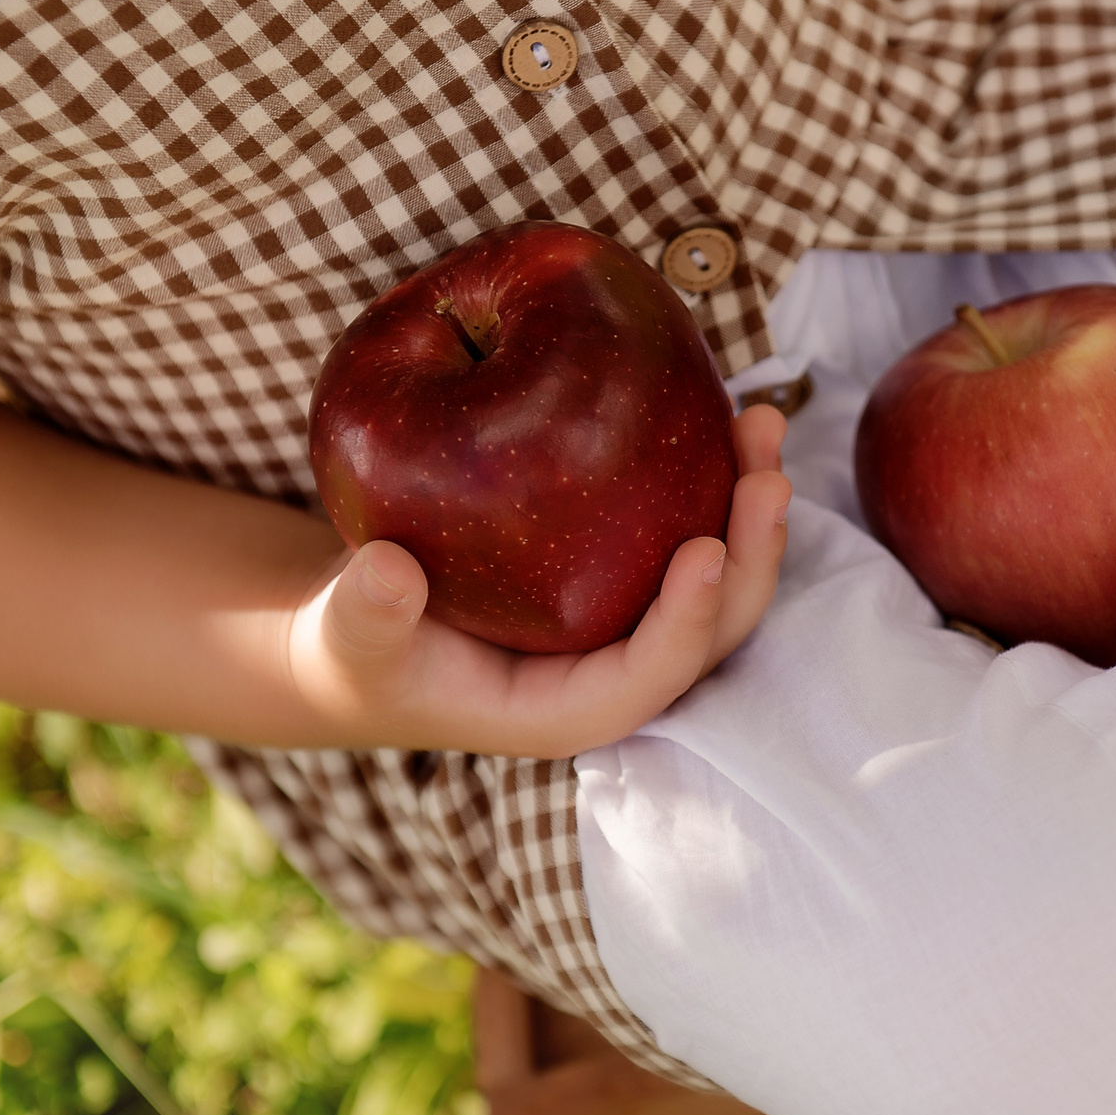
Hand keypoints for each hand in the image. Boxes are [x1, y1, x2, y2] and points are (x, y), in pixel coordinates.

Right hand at [283, 406, 794, 759]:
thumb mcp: (348, 635)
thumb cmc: (361, 646)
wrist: (371, 631)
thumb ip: (366, 614)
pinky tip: (721, 404)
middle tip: (767, 475)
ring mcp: (634, 623)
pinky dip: (711, 474)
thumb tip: (386, 573)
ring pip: (719, 574)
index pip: (649, 678)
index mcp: (568, 709)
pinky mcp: (631, 577)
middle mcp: (620, 671)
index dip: (686, 623)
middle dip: (750, 555)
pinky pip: (689, 527)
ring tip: (762, 421)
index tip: (705, 551)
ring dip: (749, 504)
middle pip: (713, 627)